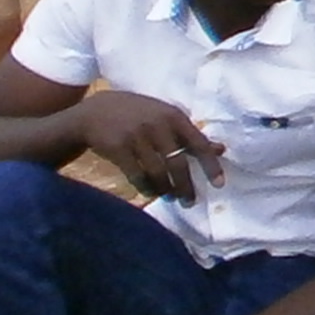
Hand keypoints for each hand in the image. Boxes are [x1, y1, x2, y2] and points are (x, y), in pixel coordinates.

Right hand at [76, 90, 221, 202]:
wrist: (93, 112)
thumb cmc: (137, 115)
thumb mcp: (165, 116)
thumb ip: (190, 133)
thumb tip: (220, 149)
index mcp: (173, 116)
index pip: (198, 143)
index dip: (210, 165)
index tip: (219, 184)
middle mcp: (157, 125)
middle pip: (178, 163)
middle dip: (186, 186)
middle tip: (190, 201)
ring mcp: (136, 136)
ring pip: (157, 172)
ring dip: (166, 189)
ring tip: (171, 197)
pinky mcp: (118, 148)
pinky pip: (137, 175)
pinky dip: (147, 187)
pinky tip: (152, 192)